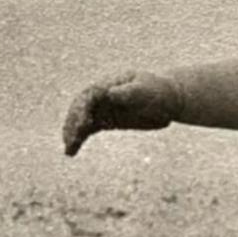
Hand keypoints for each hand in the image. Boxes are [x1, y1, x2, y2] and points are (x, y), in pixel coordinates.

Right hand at [62, 70, 181, 156]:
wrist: (168, 100)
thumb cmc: (159, 92)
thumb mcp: (147, 90)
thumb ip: (130, 92)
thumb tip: (110, 92)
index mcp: (110, 84)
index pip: (90, 95)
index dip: (83, 109)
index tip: (83, 124)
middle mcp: (101, 95)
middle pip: (80, 108)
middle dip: (73, 122)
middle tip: (72, 139)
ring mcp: (102, 107)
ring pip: (80, 120)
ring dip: (71, 133)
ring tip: (69, 149)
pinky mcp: (104, 120)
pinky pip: (86, 130)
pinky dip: (78, 139)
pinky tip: (70, 152)